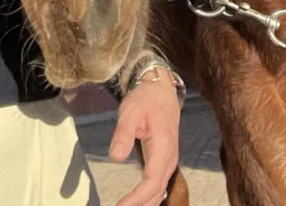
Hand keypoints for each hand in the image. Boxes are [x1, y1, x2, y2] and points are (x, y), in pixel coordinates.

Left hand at [108, 68, 181, 205]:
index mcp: (163, 148)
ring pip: (159, 190)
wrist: (161, 90)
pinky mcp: (164, 160)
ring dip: (144, 203)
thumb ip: (123, 134)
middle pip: (157, 191)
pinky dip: (148, 196)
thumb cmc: (145, 99)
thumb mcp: (130, 111)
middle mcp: (169, 159)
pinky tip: (136, 201)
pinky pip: (158, 184)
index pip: (152, 182)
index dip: (137, 198)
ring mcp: (168, 160)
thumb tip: (115, 157)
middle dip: (139, 205)